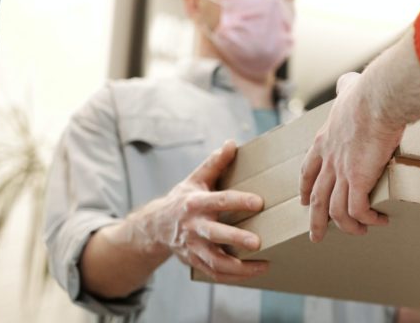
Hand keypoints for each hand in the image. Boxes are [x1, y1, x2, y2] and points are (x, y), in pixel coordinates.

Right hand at [136, 140, 268, 282]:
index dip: (238, 201)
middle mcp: (193, 227)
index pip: (218, 200)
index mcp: (194, 203)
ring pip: (214, 261)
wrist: (156, 227)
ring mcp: (193, 247)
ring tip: (263, 265)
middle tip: (258, 242)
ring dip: (239, 267)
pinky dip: (235, 277)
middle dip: (235, 239)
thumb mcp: (195, 178)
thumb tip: (232, 143)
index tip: (259, 202)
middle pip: (214, 234)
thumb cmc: (182, 199)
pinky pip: (215, 273)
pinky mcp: (195, 261)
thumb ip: (215, 163)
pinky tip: (255, 272)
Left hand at [299, 72, 402, 241]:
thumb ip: (346, 87)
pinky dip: (366, 219)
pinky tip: (378, 220)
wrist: (378, 99)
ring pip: (335, 211)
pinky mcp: (359, 181)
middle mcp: (329, 160)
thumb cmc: (368, 92)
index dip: (306, 187)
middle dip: (316, 220)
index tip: (304, 201)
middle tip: (316, 235)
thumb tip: (349, 81)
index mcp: (324, 140)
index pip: (309, 170)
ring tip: (358, 232)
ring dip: (346, 226)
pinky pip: (358, 210)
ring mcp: (342, 172)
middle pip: (316, 198)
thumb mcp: (348, 89)